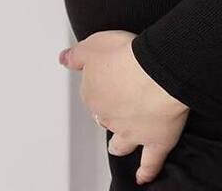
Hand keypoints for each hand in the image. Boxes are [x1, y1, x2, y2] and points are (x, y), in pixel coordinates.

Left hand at [59, 30, 189, 184]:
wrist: (156, 72)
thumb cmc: (129, 57)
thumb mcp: (94, 45)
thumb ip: (78, 55)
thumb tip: (65, 59)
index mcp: (94, 93)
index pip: (92, 92)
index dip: (103, 85)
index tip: (110, 78)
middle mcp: (109, 116)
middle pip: (105, 117)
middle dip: (110, 113)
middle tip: (120, 102)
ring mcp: (132, 131)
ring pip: (121, 143)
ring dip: (118, 145)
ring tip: (119, 146)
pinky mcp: (156, 140)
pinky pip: (150, 162)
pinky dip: (147, 171)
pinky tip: (143, 176)